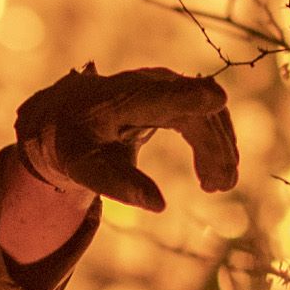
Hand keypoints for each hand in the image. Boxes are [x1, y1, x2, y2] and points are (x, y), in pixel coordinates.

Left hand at [13, 66, 240, 212]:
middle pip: (194, 110)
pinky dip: (214, 143)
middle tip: (220, 187)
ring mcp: (166, 85)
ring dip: (220, 148)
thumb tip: (159, 205)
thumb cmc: (75, 141)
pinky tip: (212, 173)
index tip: (217, 99)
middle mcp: (149, 84)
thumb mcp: (85, 167)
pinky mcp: (175, 93)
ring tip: (219, 185)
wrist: (69, 114)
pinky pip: (205, 115)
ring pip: (206, 112)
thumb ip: (118, 184)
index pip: (160, 95)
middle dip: (214, 147)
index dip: (188, 96)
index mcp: (123, 98)